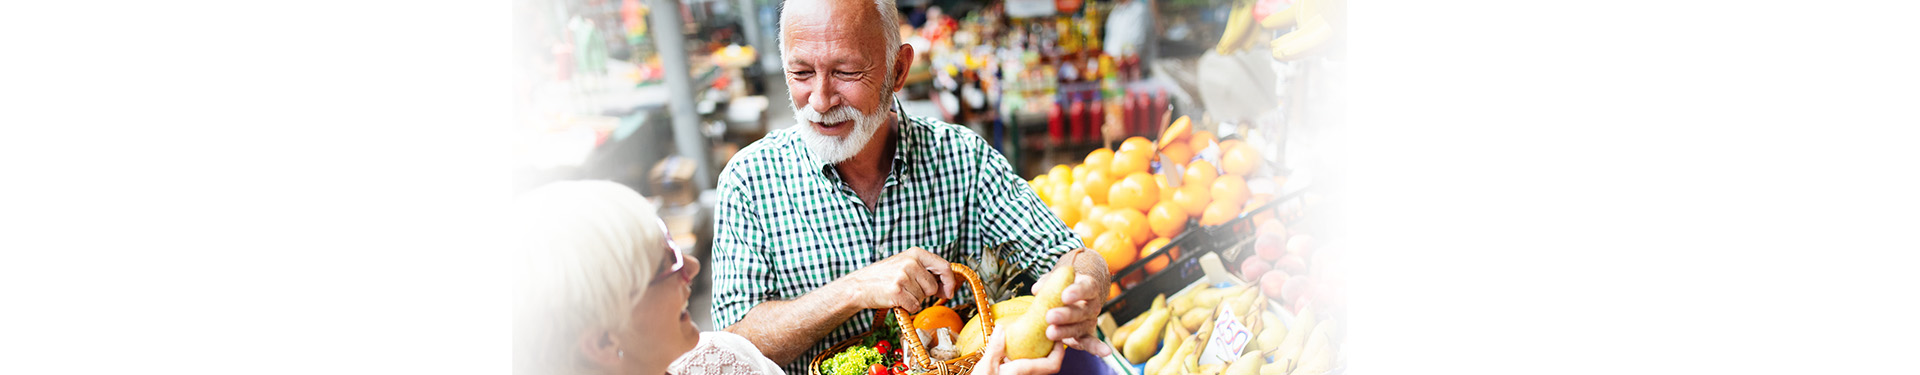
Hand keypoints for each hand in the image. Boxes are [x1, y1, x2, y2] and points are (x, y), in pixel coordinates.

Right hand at [830, 247, 955, 312]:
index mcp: (915, 253)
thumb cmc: (884, 276)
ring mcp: (903, 276)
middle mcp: (911, 262)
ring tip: (900, 291)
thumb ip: (927, 271)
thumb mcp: (906, 264)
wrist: (859, 285)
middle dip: (924, 293)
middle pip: (933, 287)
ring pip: (924, 298)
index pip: (944, 266)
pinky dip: (908, 307)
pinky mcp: (897, 291)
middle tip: (908, 288)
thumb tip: (948, 287)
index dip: (949, 282)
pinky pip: (915, 306)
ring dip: (914, 299)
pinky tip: (897, 299)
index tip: (949, 292)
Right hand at [973, 328, 1065, 374]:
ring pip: (1040, 366)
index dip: (1060, 351)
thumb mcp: (985, 367)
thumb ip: (994, 348)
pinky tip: (1019, 349)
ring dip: (1041, 352)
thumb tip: (1001, 328)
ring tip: (1036, 337)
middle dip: (1052, 349)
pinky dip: (1030, 357)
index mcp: (1023, 372)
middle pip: (1049, 364)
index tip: (1058, 337)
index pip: (1052, 364)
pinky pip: (1029, 367)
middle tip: (1049, 333)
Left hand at [1038, 270, 1113, 356]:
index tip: (1065, 296)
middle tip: (1050, 316)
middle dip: (1066, 315)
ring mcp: (1090, 321)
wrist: (1076, 294)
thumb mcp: (1057, 279)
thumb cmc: (1064, 285)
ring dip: (1066, 331)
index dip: (1077, 292)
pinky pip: (1091, 342)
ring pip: (1080, 327)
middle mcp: (1092, 305)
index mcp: (1089, 287)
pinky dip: (1097, 348)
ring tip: (1050, 333)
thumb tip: (1036, 289)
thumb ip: (1048, 282)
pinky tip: (1105, 353)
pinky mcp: (1085, 335)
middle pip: (1081, 311)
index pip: (1086, 288)